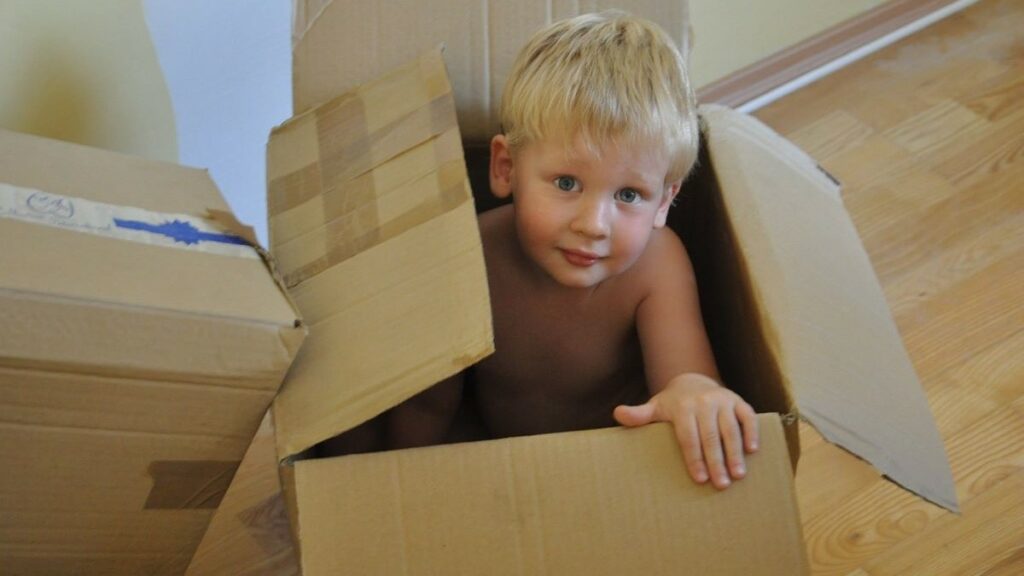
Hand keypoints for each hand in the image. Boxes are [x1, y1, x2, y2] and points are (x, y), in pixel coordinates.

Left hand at [613, 373, 758, 489]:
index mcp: (683, 407)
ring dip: (735, 452)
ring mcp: (723, 400)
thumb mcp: (655, 408)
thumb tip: (617, 414)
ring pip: (730, 428)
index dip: (694, 458)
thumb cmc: (672, 404)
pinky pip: (747, 416)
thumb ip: (639, 414)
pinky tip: (752, 451)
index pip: (689, 436)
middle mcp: (704, 402)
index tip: (700, 479)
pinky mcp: (738, 401)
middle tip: (721, 484)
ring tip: (737, 475)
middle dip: (716, 461)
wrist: (692, 382)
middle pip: (711, 436)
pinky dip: (751, 432)